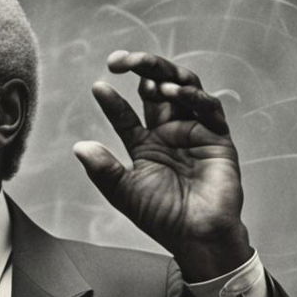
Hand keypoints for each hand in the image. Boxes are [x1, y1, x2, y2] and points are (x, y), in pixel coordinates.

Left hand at [73, 51, 251, 279]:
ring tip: (146, 74)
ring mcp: (194, 131)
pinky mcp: (218, 136)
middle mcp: (170, 132)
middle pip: (156, 88)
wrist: (197, 236)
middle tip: (120, 60)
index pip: (126, 114)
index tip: (98, 86)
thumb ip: (104, 170)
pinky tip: (172, 92)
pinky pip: (207, 107)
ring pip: (182, 88)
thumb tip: (78, 146)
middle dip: (141, 69)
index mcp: (146, 143)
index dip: (112, 101)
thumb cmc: (163, 218)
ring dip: (164, 75)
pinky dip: (190, 96)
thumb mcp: (125, 192)